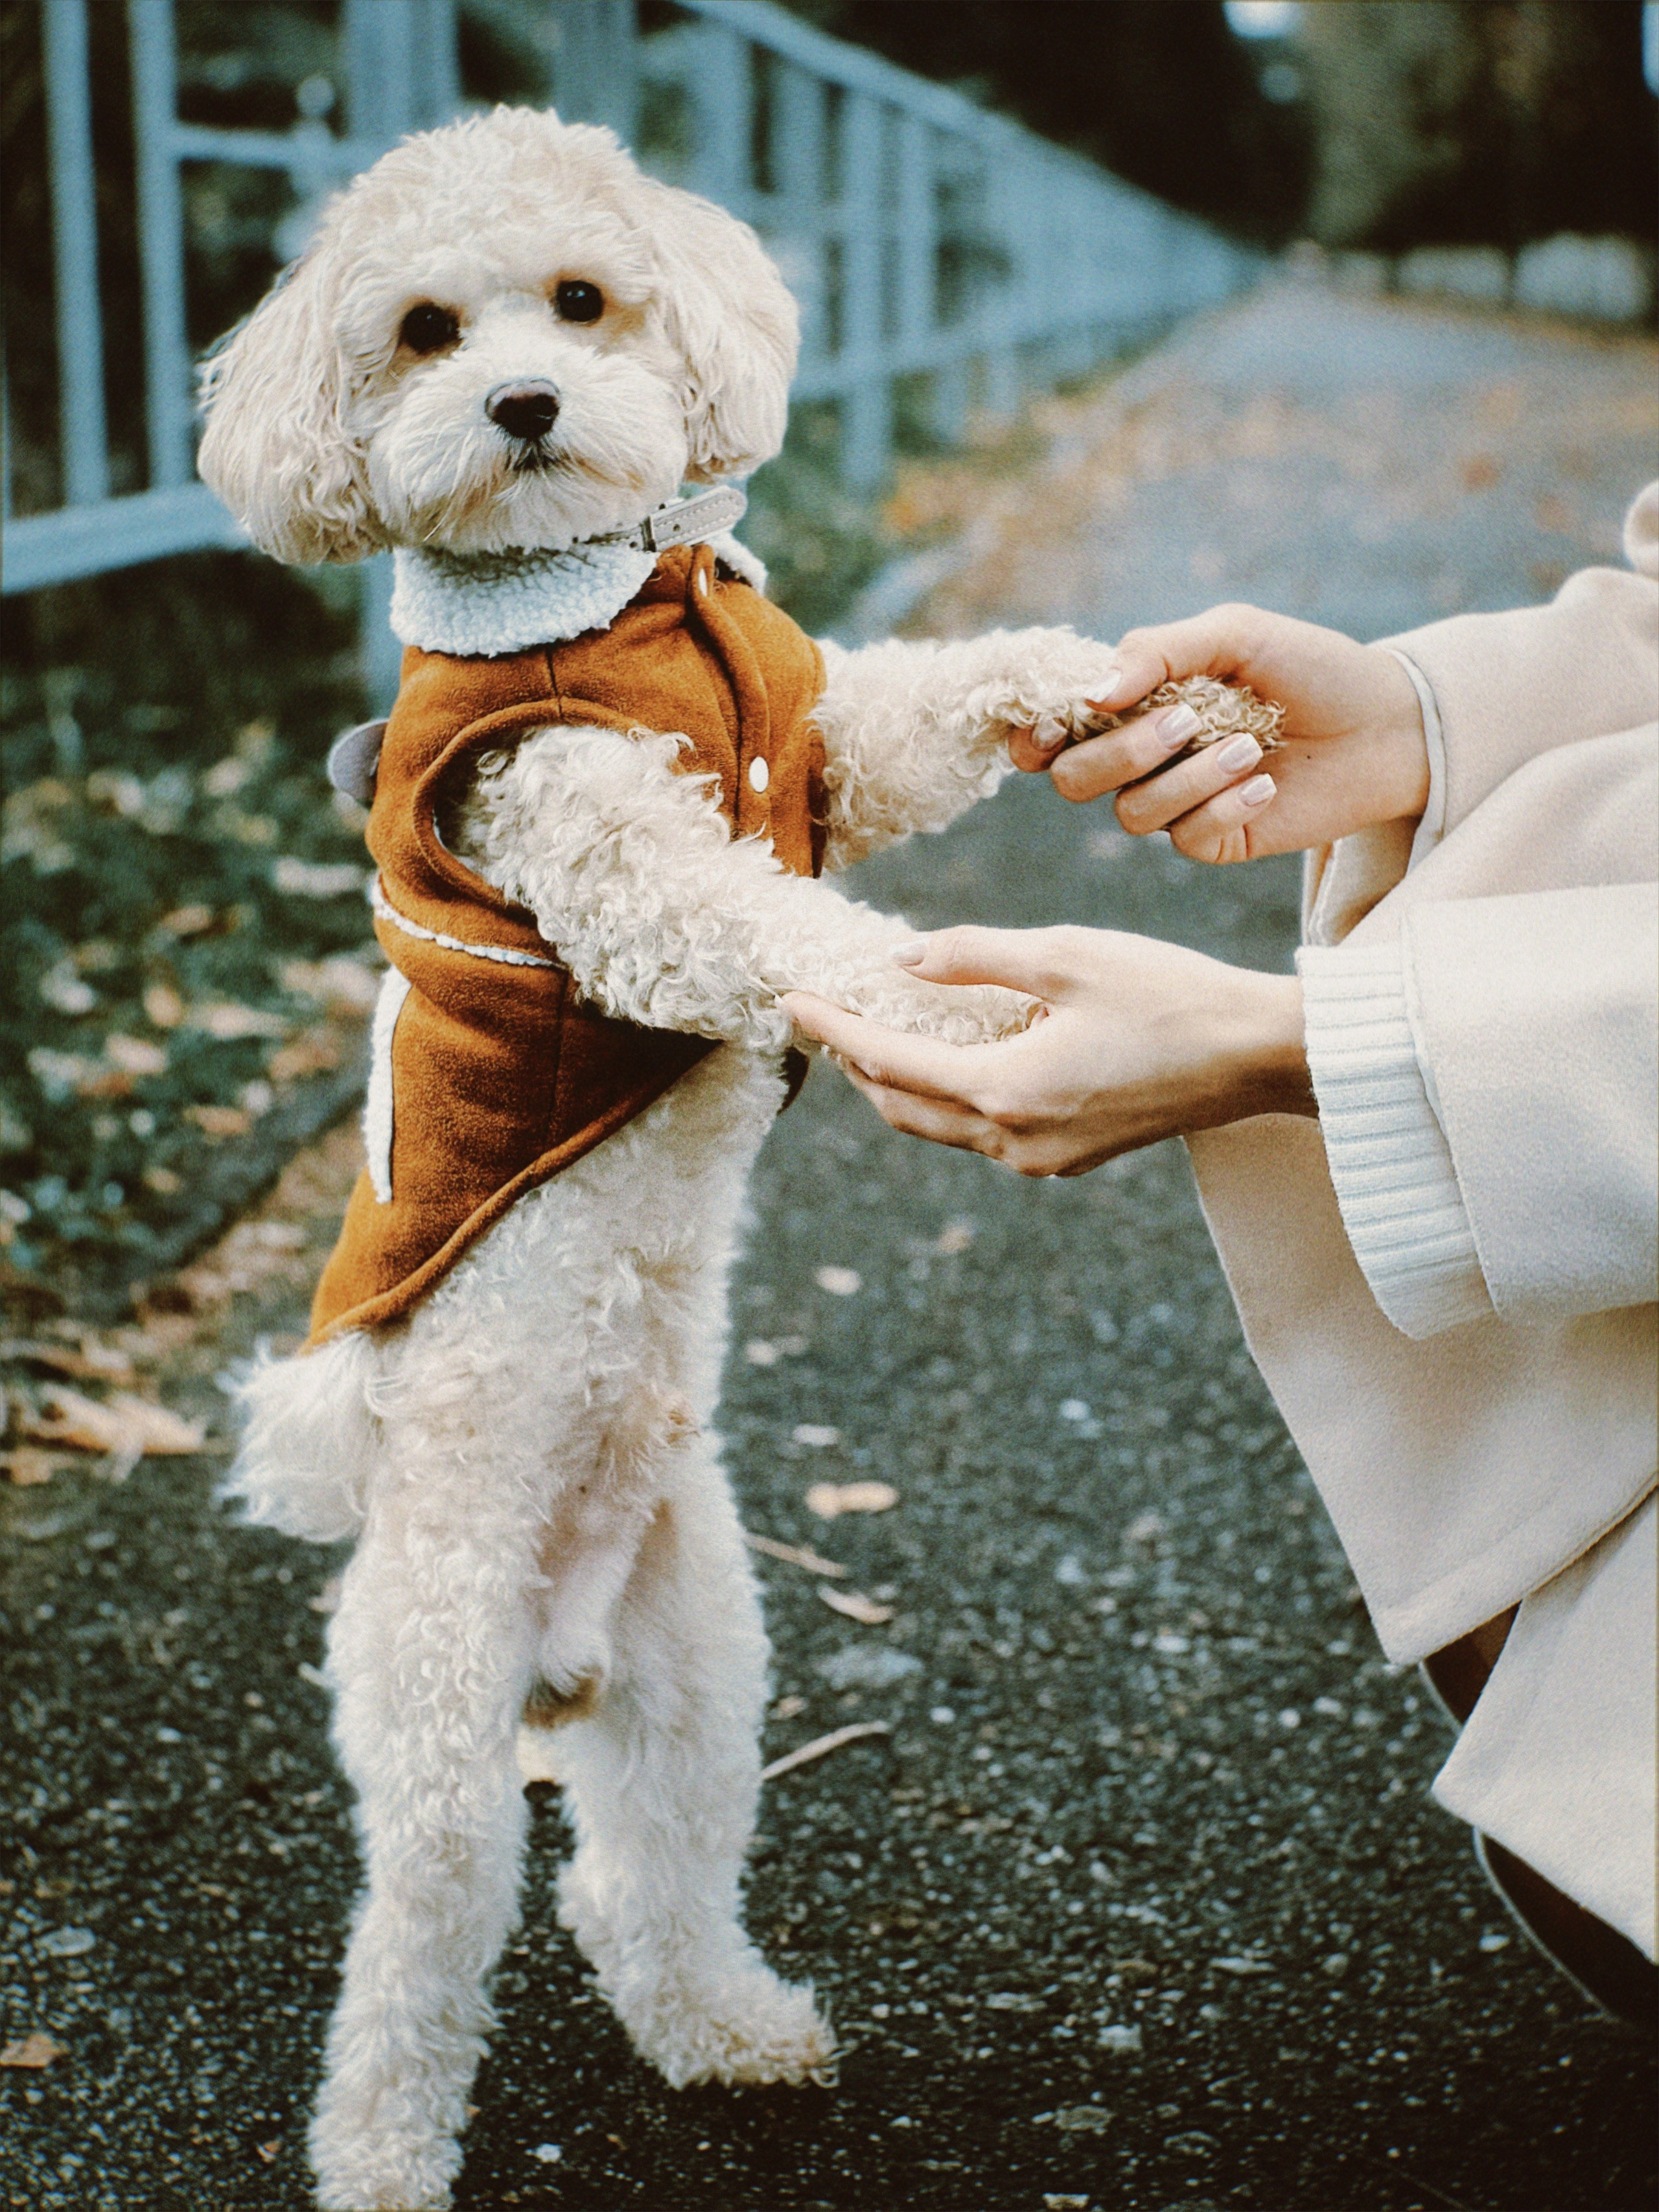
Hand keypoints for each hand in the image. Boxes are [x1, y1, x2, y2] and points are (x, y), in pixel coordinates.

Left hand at [784, 924, 1314, 1177]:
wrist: (1258, 1057)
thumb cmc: (1170, 994)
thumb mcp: (1067, 954)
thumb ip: (973, 958)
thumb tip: (901, 963)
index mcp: (1006, 1090)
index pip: (886, 1062)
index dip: (832, 1029)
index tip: (791, 1000)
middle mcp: (1015, 1140)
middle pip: (901, 1108)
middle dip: (854, 1065)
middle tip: (821, 1019)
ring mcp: (1044, 1158)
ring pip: (940, 1127)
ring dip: (900, 1085)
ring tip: (872, 1035)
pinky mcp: (1071, 1156)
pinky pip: (985, 1133)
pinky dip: (951, 1097)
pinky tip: (951, 1056)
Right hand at [1008, 604, 1428, 863]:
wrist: (1388, 722)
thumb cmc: (1312, 667)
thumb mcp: (1234, 633)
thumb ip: (1156, 651)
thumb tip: (1090, 694)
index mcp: (1133, 705)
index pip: (1051, 731)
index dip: (1032, 733)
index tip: (1052, 722)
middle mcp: (1143, 759)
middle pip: (1074, 779)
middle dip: (1123, 752)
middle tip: (1189, 719)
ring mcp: (1176, 804)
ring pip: (1130, 814)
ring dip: (1189, 778)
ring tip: (1252, 746)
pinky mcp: (1216, 841)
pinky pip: (1185, 840)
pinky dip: (1225, 808)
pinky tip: (1268, 783)